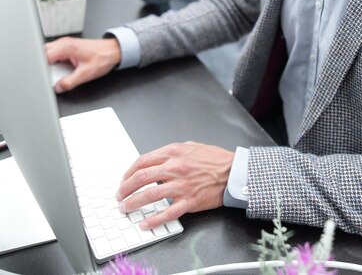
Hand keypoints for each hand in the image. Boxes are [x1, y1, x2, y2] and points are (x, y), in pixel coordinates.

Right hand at [44, 36, 121, 92]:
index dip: (40, 69)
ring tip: (54, 73)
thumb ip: (69, 82)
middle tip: (47, 76)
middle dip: (42, 65)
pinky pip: (55, 53)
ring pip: (48, 52)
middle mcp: (64, 43)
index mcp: (66, 47)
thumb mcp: (86, 74)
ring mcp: (66, 44)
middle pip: (42, 53)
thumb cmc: (103, 57)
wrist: (113, 51)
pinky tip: (60, 69)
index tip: (42, 78)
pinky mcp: (68, 47)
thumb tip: (58, 87)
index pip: (43, 57)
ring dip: (48, 63)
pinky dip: (54, 61)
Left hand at [116, 142, 233, 228]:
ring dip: (133, 203)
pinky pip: (167, 213)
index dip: (129, 172)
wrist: (232, 172)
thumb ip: (171, 153)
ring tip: (126, 208)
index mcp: (174, 152)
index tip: (124, 180)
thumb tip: (153, 162)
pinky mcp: (189, 201)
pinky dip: (154, 220)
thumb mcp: (190, 147)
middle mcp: (175, 167)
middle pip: (142, 178)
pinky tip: (145, 224)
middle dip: (126, 188)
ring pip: (150, 195)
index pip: (143, 161)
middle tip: (120, 196)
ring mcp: (181, 185)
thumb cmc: (213, 159)